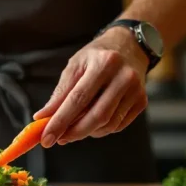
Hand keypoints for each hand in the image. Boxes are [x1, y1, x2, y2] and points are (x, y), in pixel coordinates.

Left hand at [34, 27, 149, 146]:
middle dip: (74, 132)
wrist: (129, 46)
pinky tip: (91, 123)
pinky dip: (101, 129)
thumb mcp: (75, 66)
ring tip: (72, 129)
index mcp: (103, 63)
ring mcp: (136, 90)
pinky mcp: (142, 101)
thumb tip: (43, 117)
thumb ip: (60, 93)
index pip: (78, 99)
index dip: (60, 121)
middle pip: (97, 115)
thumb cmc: (96, 57)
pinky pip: (118, 125)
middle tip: (58, 139)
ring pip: (108, 124)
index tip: (46, 137)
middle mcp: (124, 76)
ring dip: (86, 132)